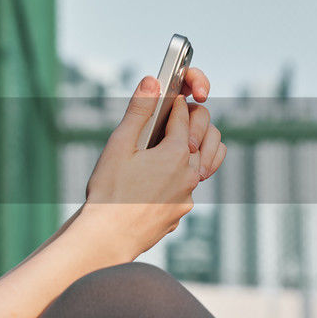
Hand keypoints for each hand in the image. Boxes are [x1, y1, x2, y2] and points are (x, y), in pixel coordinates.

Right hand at [73, 72, 225, 265]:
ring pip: (208, 160)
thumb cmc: (109, 191)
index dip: (174, 102)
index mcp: (177, 152)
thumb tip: (152, 80)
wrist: (108, 236)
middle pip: (206, 132)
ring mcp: (188, 195)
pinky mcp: (180, 212)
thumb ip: (139, 110)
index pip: (184, 115)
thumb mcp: (119, 145)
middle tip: (175, 115)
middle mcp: (190, 173)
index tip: (167, 98)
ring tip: (183, 141)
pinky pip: (191, 186)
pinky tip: (166, 176)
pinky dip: (184, 175)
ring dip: (200, 145)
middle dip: (193, 118)